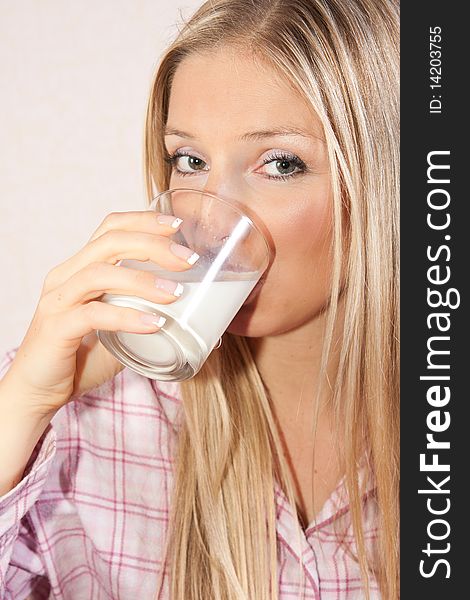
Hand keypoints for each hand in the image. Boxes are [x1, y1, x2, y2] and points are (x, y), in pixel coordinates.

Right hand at [3, 210, 196, 416]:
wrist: (39, 391)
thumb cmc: (81, 358)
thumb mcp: (121, 331)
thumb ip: (147, 319)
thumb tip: (196, 323)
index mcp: (81, 269)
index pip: (111, 229)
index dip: (143, 221)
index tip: (178, 226)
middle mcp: (66, 276)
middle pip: (110, 242)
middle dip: (152, 245)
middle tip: (187, 259)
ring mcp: (59, 300)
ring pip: (100, 273)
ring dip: (143, 280)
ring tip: (176, 292)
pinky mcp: (56, 328)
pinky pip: (93, 314)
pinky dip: (127, 317)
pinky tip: (154, 324)